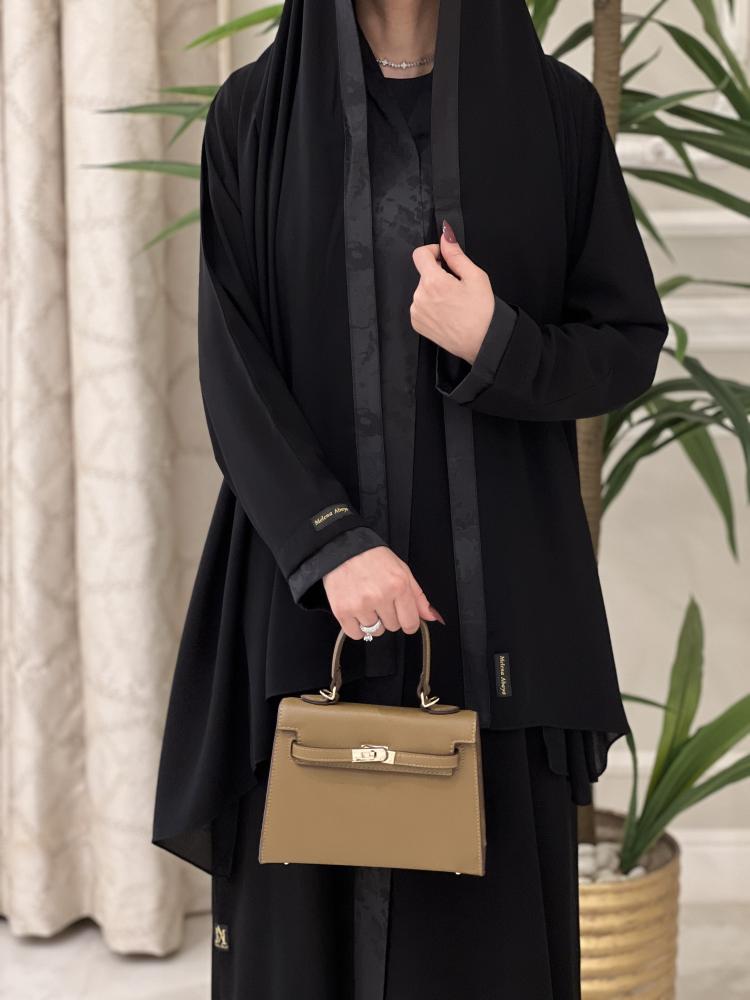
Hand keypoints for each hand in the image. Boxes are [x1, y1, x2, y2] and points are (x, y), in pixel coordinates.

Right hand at [322, 545, 444, 640]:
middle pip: (392, 627)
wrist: (343, 548)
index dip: (408, 622)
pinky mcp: (342, 611)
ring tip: (366, 602)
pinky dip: (357, 627)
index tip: (403, 618)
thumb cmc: (373, 558)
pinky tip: (356, 611)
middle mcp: (380, 596)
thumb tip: (432, 616)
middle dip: (388, 616)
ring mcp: (360, 605)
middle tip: (380, 599)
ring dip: (372, 621)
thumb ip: (418, 596)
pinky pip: (356, 634)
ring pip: (375, 631)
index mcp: (398, 586)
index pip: (410, 623)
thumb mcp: (402, 571)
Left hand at [410, 219, 494, 364]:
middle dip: (439, 275)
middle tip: (458, 287)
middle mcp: (420, 297)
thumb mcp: (475, 276)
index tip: (443, 258)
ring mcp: (417, 311)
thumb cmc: (482, 313)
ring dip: (435, 291)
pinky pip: (420, 306)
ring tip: (454, 303)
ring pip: (423, 290)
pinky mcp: (417, 323)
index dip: (433, 251)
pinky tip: (447, 312)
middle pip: (424, 274)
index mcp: (433, 282)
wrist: (481, 342)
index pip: (420, 254)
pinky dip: (431, 305)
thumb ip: (456, 255)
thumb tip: (446, 238)